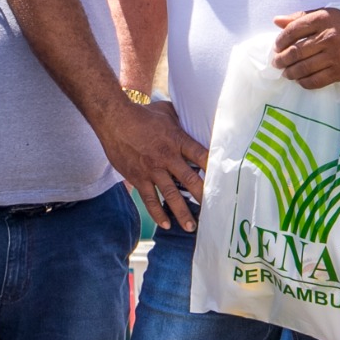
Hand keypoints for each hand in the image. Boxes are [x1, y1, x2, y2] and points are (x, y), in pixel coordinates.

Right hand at [98, 99, 207, 231]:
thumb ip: (181, 119)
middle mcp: (167, 156)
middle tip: (214, 211)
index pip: (201, 155)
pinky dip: (157, 213)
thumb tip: (194, 115)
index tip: (226, 181)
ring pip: (171, 195)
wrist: (113, 119)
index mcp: (177, 140)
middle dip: (203, 196)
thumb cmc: (141, 114)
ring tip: (191, 227)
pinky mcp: (137, 177)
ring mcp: (152, 169)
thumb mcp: (166, 111)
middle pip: (190, 179)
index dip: (215, 168)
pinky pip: (149, 199)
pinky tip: (165, 224)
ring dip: (182, 212)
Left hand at [272, 8, 339, 88]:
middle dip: (281, 60)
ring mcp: (336, 55)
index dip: (280, 41)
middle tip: (276, 63)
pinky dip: (304, 82)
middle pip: (296, 52)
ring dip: (290, 73)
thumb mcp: (318, 15)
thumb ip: (297, 18)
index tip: (276, 47)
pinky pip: (317, 80)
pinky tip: (299, 79)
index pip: (292, 32)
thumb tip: (276, 21)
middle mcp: (328, 37)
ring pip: (304, 68)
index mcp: (320, 20)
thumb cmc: (335, 24)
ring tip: (286, 73)